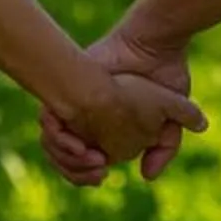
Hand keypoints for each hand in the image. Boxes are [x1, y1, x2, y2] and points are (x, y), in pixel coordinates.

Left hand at [40, 27, 196, 186]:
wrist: (152, 43)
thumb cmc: (164, 76)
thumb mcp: (171, 117)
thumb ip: (165, 147)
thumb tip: (146, 177)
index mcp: (107, 128)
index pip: (84, 162)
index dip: (88, 174)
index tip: (101, 175)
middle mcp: (88, 118)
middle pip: (64, 157)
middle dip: (75, 170)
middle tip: (97, 172)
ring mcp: (76, 103)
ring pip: (53, 142)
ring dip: (66, 156)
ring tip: (91, 157)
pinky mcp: (67, 87)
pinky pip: (48, 120)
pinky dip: (56, 135)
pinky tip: (78, 143)